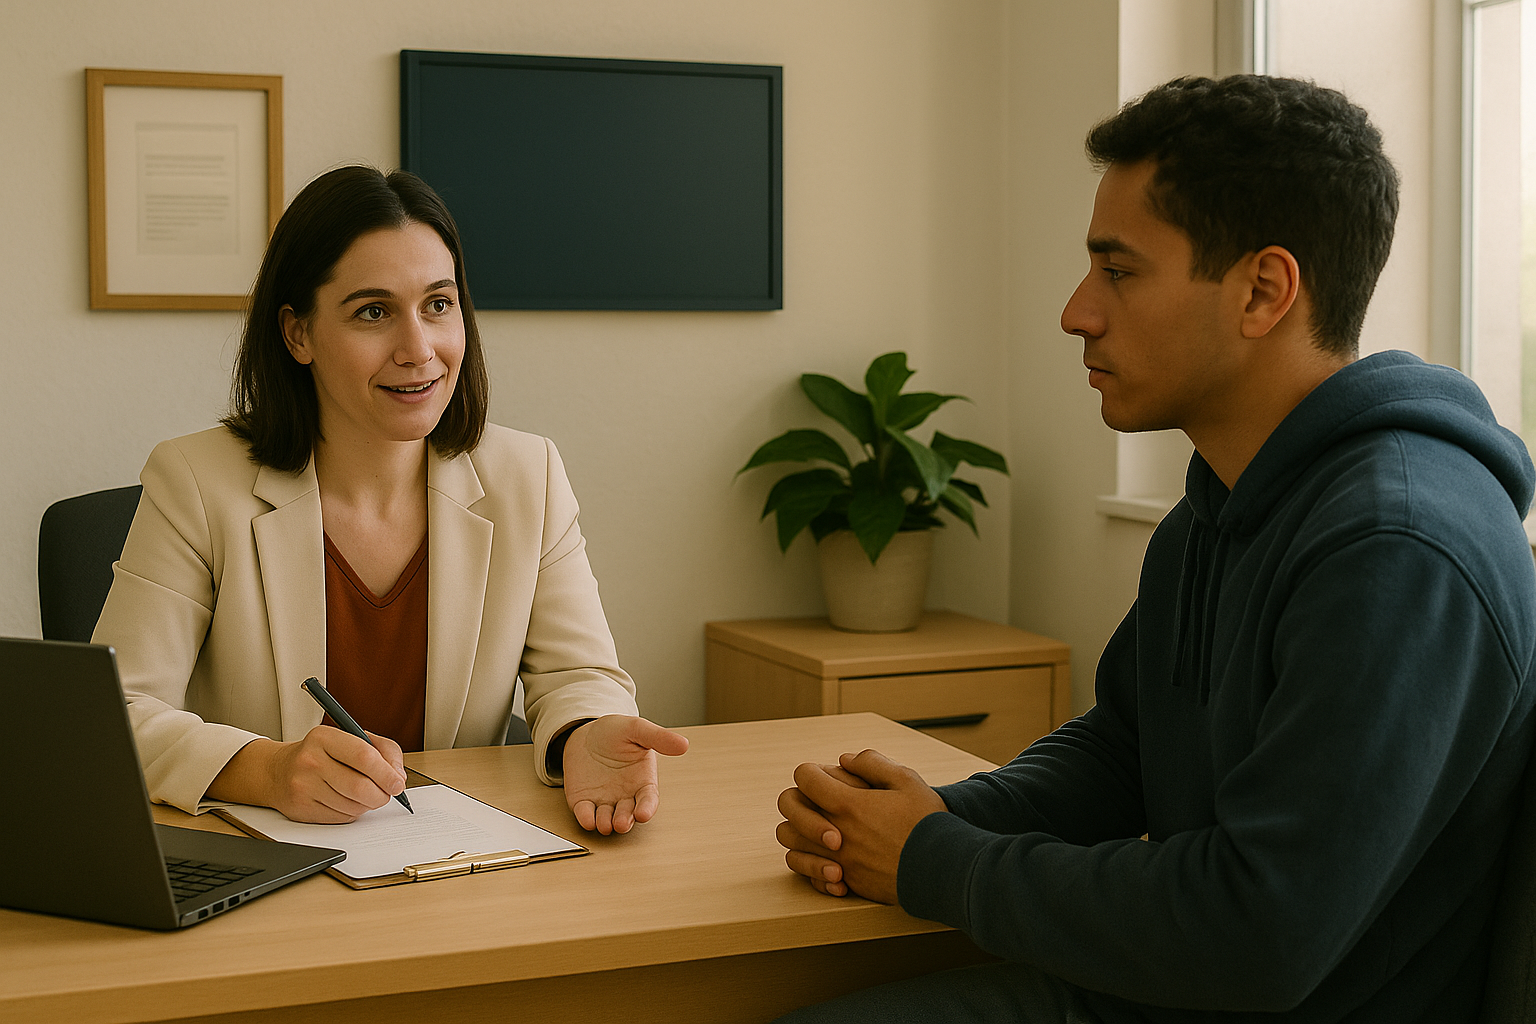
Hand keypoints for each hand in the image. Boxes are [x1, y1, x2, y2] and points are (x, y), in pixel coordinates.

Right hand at [210, 727, 406, 822]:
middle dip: (382, 794)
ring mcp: (303, 787)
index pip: (363, 756)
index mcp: (324, 737)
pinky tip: (346, 800)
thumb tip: (398, 776)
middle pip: (360, 787)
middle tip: (387, 793)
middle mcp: (310, 761)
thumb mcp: (351, 737)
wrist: (278, 771)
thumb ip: (383, 750)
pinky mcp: (301, 810)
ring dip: (367, 804)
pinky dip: (353, 812)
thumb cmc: (322, 753)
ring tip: (363, 793)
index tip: (398, 782)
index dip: (386, 773)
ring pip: (353, 806)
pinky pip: (341, 818)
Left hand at [562, 715, 688, 834]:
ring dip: (606, 824)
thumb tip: (683, 744)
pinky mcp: (584, 802)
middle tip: (621, 823)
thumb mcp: (637, 729)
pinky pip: (585, 814)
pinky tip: (587, 819)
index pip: (648, 799)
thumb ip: (658, 738)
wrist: (587, 734)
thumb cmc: (615, 732)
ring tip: (604, 823)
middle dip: (625, 821)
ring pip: (607, 819)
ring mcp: (604, 801)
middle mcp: (625, 795)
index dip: (647, 808)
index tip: (644, 813)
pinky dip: (586, 819)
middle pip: (628, 814)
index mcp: (642, 781)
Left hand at [776, 749, 945, 903]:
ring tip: (822, 831)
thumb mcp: (906, 779)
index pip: (804, 777)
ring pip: (791, 844)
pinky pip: (809, 876)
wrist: (943, 869)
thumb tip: (844, 760)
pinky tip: (834, 860)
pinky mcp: (846, 882)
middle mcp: (836, 832)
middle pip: (789, 809)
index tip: (828, 777)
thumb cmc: (927, 822)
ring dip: (800, 832)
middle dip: (798, 799)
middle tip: (819, 802)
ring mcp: (838, 860)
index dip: (812, 772)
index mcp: (848, 804)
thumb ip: (872, 763)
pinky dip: (813, 867)